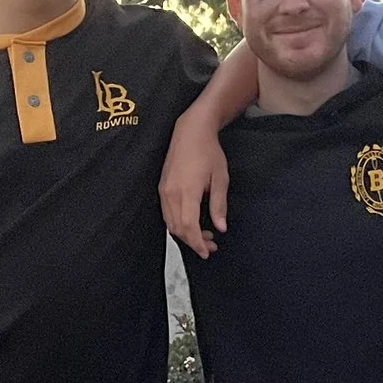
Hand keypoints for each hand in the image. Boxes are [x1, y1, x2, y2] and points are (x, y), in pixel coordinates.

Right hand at [159, 116, 231, 256]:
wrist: (191, 131)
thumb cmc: (208, 151)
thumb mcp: (220, 179)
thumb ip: (219, 205)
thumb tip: (220, 227)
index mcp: (187, 191)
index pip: (189, 226)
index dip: (197, 242)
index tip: (207, 251)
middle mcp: (171, 192)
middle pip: (178, 228)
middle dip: (193, 242)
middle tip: (210, 246)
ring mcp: (164, 190)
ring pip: (170, 223)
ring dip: (186, 234)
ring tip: (204, 236)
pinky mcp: (162, 187)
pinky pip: (167, 213)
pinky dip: (178, 224)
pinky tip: (192, 223)